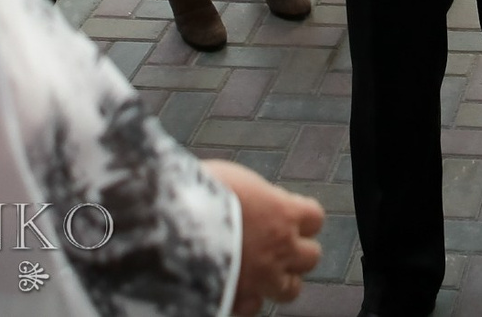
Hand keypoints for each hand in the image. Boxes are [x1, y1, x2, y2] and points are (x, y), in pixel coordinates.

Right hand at [200, 160, 322, 311]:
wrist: (167, 227)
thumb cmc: (196, 192)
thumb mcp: (228, 177)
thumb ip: (249, 194)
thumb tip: (250, 197)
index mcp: (281, 213)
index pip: (314, 217)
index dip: (300, 216)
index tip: (282, 212)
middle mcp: (279, 249)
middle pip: (311, 257)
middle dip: (295, 251)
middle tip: (274, 244)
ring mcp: (261, 279)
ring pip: (290, 289)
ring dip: (278, 280)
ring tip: (259, 270)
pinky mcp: (238, 300)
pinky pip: (253, 306)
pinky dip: (246, 298)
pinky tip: (232, 285)